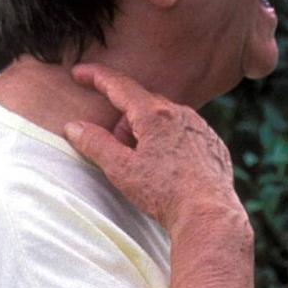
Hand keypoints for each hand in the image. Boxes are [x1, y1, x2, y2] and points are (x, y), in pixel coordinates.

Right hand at [64, 64, 246, 237]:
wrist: (209, 215)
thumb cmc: (165, 193)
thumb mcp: (121, 169)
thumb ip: (95, 144)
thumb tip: (74, 126)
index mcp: (155, 115)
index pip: (119, 85)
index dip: (96, 77)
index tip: (79, 73)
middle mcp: (182, 114)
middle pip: (142, 105)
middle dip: (124, 122)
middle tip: (117, 150)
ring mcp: (201, 128)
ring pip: (165, 119)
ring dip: (147, 134)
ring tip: (145, 166)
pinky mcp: (213, 144)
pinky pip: (185, 133)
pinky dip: (170, 143)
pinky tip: (169, 170)